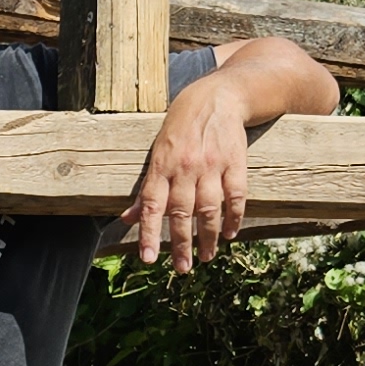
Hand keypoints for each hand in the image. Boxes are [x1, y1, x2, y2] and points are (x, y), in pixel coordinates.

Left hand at [125, 78, 257, 268]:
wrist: (217, 97)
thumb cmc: (181, 127)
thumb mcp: (157, 152)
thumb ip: (147, 188)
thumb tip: (127, 218)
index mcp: (162, 165)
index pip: (152, 205)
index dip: (149, 233)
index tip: (148, 259)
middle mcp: (185, 167)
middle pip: (181, 212)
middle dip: (181, 244)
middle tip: (182, 268)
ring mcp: (212, 165)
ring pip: (209, 209)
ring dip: (208, 237)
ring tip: (206, 257)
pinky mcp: (235, 162)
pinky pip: (236, 196)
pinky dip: (234, 218)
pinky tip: (230, 234)